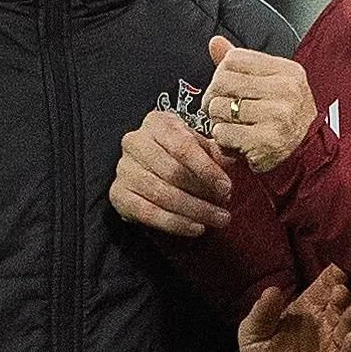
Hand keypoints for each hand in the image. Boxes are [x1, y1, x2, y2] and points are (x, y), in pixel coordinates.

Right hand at [111, 106, 233, 237]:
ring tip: (216, 220)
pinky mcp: (118, 194)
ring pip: (161, 195)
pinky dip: (175, 223)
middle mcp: (134, 142)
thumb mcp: (198, 145)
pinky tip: (196, 228)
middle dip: (202, 195)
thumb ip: (215, 152)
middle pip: (172, 172)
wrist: (145, 166)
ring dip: (193, 212)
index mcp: (156, 123)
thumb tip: (232, 160)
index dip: (206, 169)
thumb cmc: (178, 153)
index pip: (182, 146)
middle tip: (224, 210)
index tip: (226, 187)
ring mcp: (124, 169)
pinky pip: (148, 213)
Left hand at [200, 34, 315, 174]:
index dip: (221, 73)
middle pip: (223, 81)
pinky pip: (223, 132)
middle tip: (220, 110)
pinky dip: (222, 139)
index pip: (234, 59)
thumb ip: (243, 64)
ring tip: (233, 126)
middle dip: (213, 98)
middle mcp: (285, 90)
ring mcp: (277, 115)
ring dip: (218, 121)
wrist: (308, 152)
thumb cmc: (286, 117)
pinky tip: (236, 141)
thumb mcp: (272, 83)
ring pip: (219, 108)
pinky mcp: (266, 140)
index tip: (225, 89)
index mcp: (286, 70)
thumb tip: (215, 43)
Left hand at [241, 265, 350, 351]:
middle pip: (340, 305)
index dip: (333, 276)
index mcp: (307, 311)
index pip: (324, 288)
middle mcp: (326, 326)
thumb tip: (272, 289)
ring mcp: (335, 349)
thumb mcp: (253, 336)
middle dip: (344, 295)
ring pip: (348, 328)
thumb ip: (262, 313)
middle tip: (342, 289)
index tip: (339, 266)